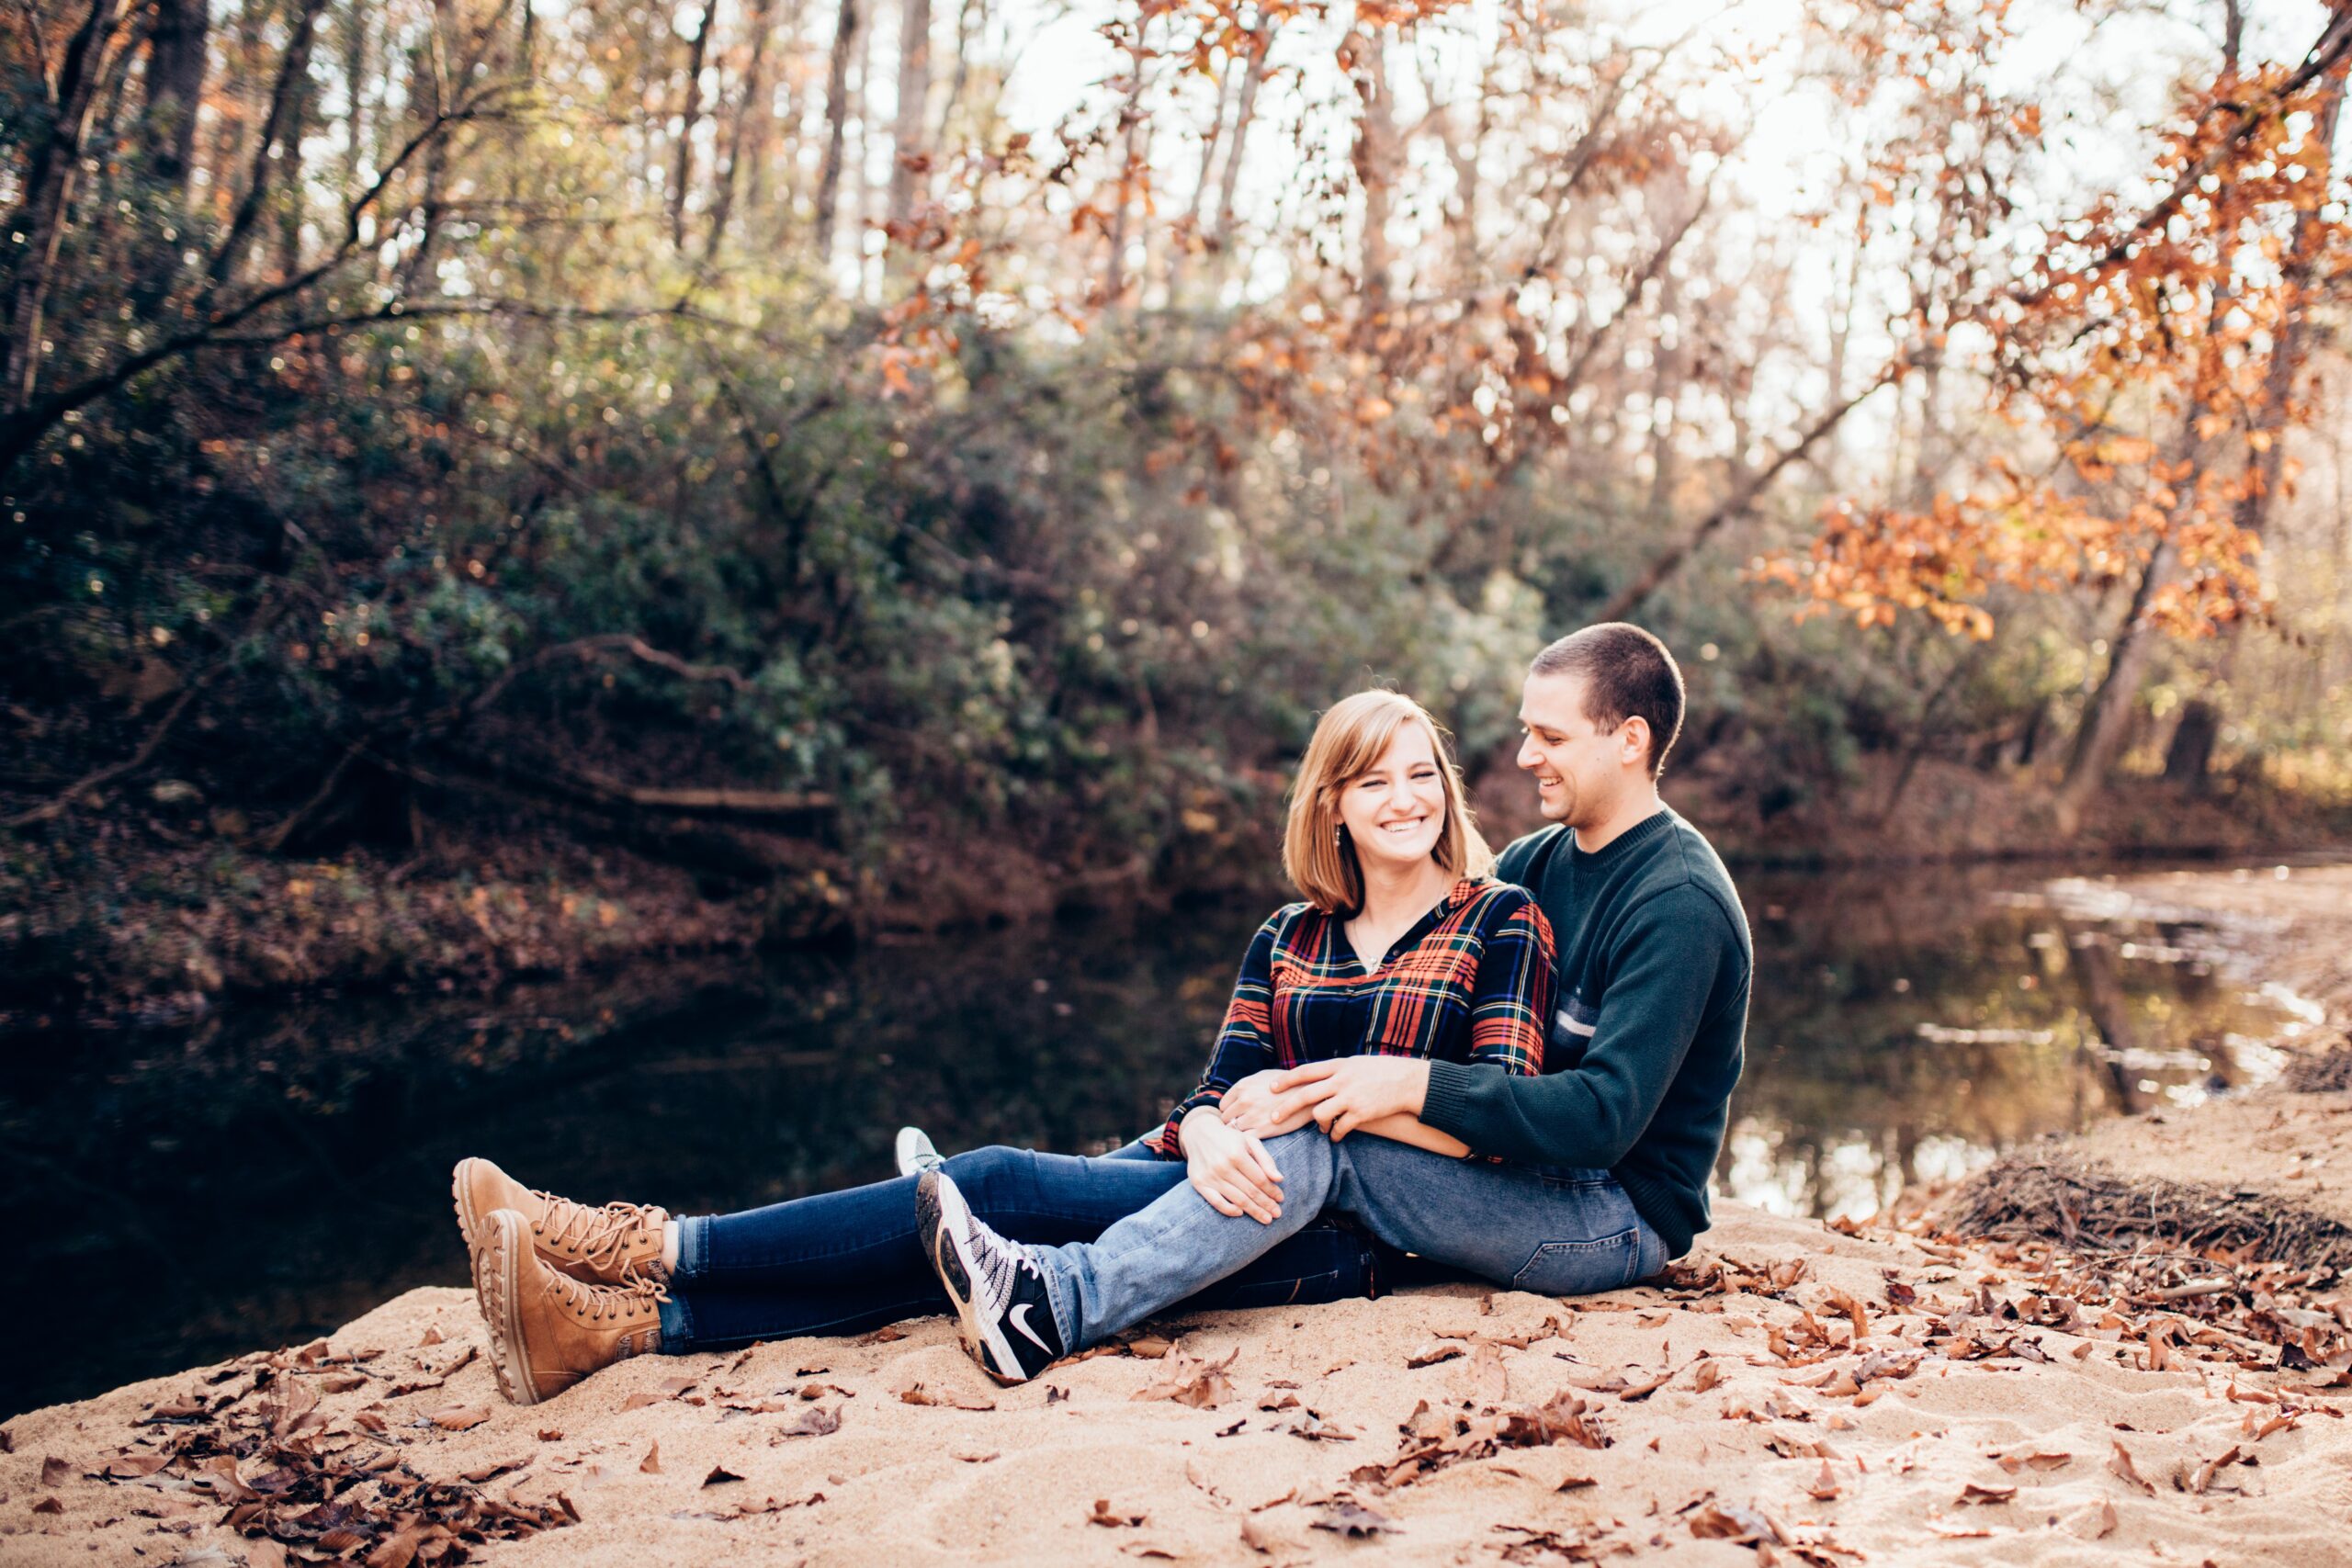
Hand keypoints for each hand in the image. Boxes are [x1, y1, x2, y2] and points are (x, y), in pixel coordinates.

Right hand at [1180, 1107, 1284, 1223]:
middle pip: (1250, 1191)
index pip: (1259, 1179)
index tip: (1281, 1199)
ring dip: (1254, 1211)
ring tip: (1266, 1218)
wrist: (1199, 1134)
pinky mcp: (1199, 1184)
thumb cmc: (1229, 1139)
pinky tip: (1241, 1213)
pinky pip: (1217, 1202)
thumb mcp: (1250, 1142)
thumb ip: (1266, 1160)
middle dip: (1266, 1204)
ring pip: (1237, 1199)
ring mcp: (1210, 1176)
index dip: (1272, 1191)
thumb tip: (1279, 1179)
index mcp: (1237, 1153)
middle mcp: (1222, 1166)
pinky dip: (1229, 1210)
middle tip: (1277, 1214)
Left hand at [1218, 1069, 1325, 1136]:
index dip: (1230, 1112)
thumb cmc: (1289, 1084)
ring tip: (1248, 1135)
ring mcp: (1252, 1115)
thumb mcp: (1264, 1077)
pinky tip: (1256, 1140)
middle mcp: (1244, 1099)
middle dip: (1232, 1124)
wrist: (1312, 1094)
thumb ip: (1246, 1086)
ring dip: (1239, 1134)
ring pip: (1233, 1131)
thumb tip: (1234, 1097)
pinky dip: (1247, 1143)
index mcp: (1243, 1085)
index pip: (1223, 1105)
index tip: (1238, 1117)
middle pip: (1225, 1119)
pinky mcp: (1263, 1130)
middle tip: (1242, 1128)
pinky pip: (1245, 1140)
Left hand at [1269, 1057, 1430, 1140]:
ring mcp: (1351, 1097)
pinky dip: (1335, 1135)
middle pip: (1306, 1095)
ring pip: (1320, 1114)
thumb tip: (1317, 1078)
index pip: (1306, 1071)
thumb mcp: (1357, 1063)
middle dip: (1287, 1108)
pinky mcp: (1362, 1113)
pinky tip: (1336, 1137)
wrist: (1409, 1081)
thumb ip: (1337, 1071)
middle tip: (1274, 1118)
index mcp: (1339, 1065)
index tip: (1271, 1087)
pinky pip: (1340, 1128)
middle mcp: (1342, 1080)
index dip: (1286, 1080)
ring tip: (1321, 1129)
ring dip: (1317, 1124)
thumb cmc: (1382, 1071)